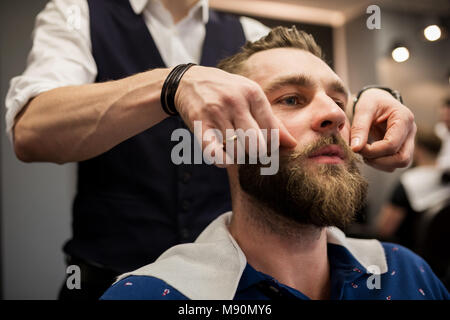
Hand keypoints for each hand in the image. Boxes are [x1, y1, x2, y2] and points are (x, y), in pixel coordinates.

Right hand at [174, 66, 296, 165]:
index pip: (272, 131)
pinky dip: (222, 160)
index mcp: (252, 93)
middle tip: (250, 150)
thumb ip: (271, 120)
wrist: (189, 81)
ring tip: (234, 149)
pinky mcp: (199, 124)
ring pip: (236, 150)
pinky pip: (214, 152)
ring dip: (237, 156)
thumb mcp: (250, 97)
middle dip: (255, 153)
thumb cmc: (226, 91)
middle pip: (256, 144)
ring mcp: (216, 112)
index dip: (271, 145)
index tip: (264, 146)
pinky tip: (224, 157)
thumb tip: (292, 144)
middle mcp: (235, 101)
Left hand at [350, 88, 415, 171]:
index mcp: (404, 118)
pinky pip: (395, 162)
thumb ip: (359, 128)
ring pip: (401, 163)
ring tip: (364, 153)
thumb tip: (355, 149)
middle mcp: (411, 131)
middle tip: (361, 153)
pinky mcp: (403, 147)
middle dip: (379, 161)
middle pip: (402, 159)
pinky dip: (381, 163)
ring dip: (380, 164)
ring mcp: (409, 140)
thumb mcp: (364, 109)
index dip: (372, 151)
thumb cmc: (372, 101)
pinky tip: (369, 154)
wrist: (378, 99)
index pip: (392, 144)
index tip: (356, 148)